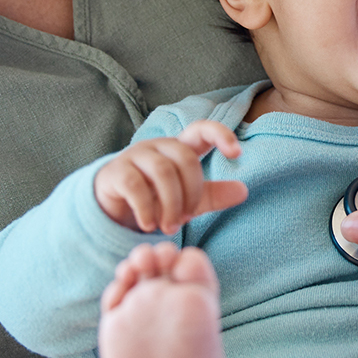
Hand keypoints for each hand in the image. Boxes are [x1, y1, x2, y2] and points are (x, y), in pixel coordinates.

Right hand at [92, 120, 247, 232]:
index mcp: (179, 148)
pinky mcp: (116, 172)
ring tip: (169, 227)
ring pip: (162, 171)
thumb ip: (213, 195)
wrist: (114, 209)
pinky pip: (136, 186)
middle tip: (186, 218)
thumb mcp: (188, 200)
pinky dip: (147, 210)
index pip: (201, 129)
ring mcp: (135, 156)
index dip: (220, 135)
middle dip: (191, 191)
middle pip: (184, 158)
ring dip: (171, 204)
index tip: (237, 153)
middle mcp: (157, 146)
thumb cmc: (156, 199)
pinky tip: (149, 225)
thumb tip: (243, 191)